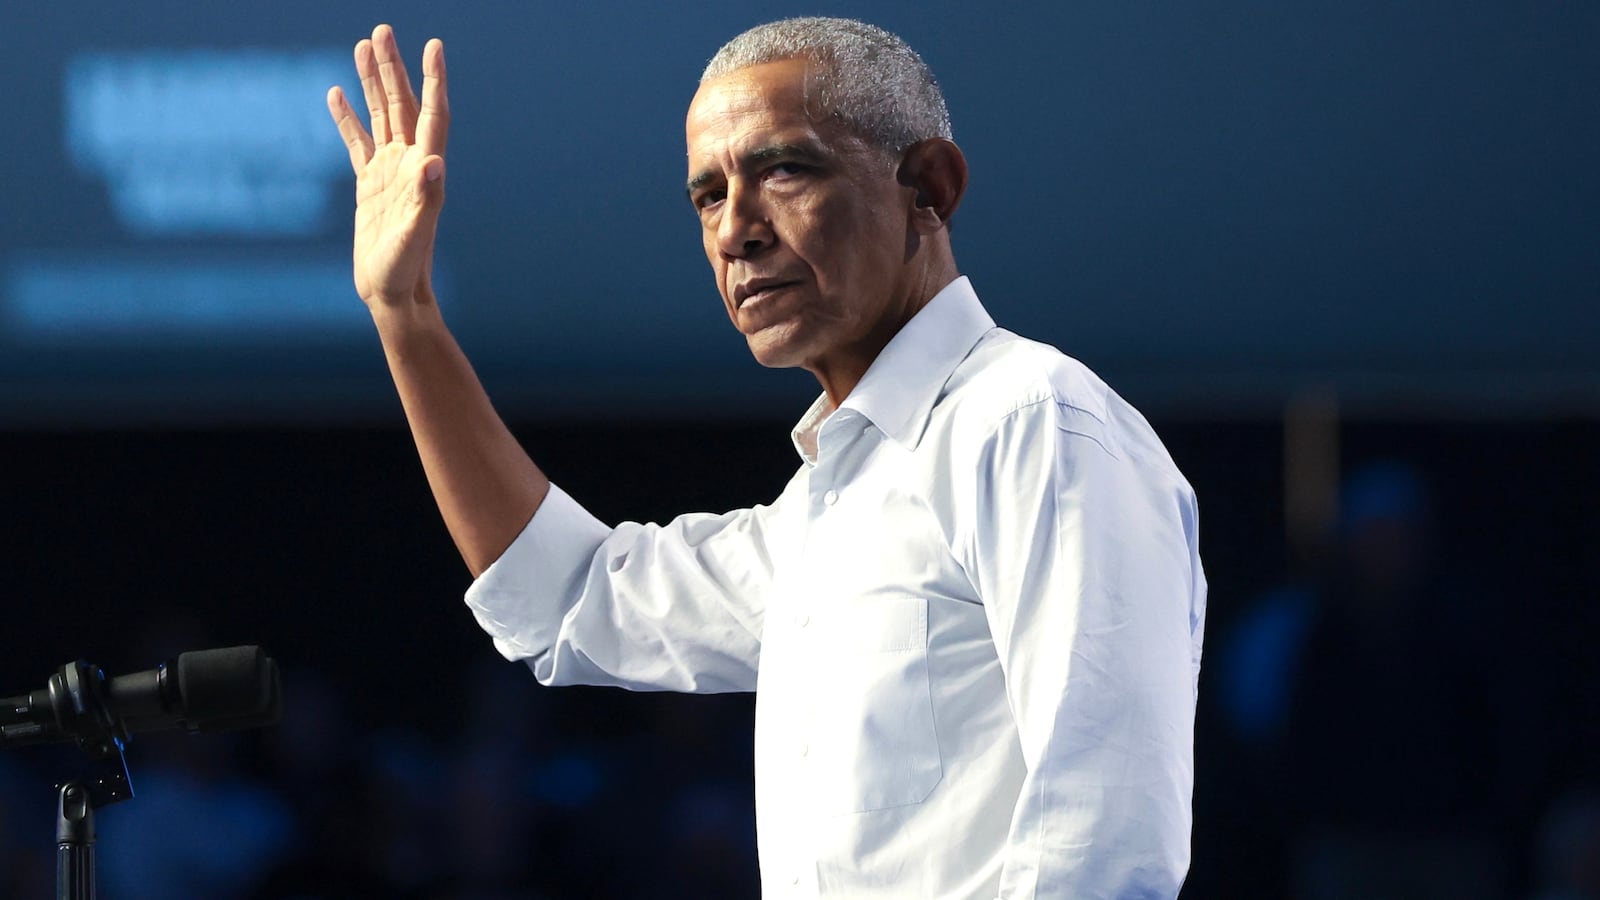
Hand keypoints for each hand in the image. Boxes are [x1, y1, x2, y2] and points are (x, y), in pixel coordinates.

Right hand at [326, 25, 449, 309]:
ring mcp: (389, 172)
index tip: (434, 46)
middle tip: (383, 30)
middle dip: (394, 68)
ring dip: (373, 82)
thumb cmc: (405, 270)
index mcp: (426, 171)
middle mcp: (410, 165)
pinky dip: (348, 117)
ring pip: (380, 116)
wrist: (392, 294)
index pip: (432, 115)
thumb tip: (434, 163)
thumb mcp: (413, 234)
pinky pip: (357, 142)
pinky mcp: (368, 184)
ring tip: (364, 45)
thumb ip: (425, 200)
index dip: (433, 80)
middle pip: (403, 106)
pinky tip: (336, 92)